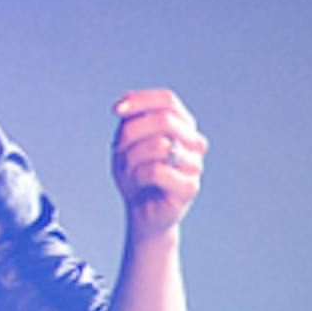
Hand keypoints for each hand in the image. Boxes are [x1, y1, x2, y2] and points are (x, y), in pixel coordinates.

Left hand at [110, 88, 205, 240]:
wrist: (141, 211)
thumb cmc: (135, 173)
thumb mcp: (125, 143)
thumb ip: (128, 122)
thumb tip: (124, 106)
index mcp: (182, 125)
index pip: (167, 100)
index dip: (140, 100)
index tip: (116, 111)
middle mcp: (194, 141)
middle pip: (164, 119)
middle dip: (131, 132)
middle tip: (117, 148)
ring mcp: (195, 164)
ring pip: (158, 145)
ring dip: (131, 157)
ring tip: (128, 169)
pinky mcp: (190, 187)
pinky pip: (156, 171)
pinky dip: (137, 175)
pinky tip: (138, 182)